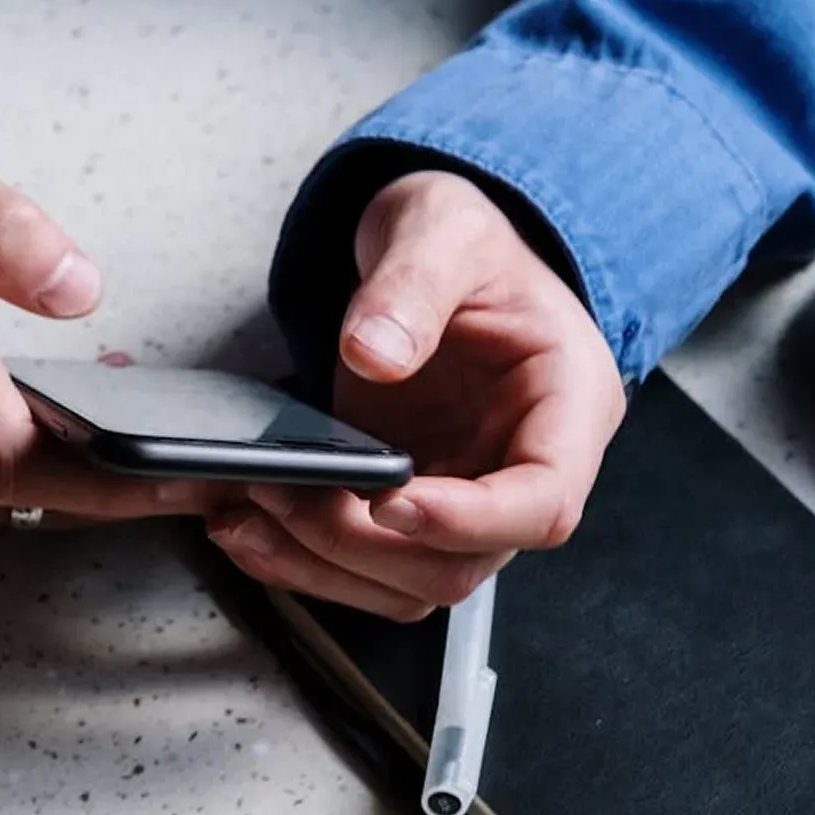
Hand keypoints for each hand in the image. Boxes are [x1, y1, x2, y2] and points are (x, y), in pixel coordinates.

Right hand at [0, 127, 221, 558]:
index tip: (195, 471)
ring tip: (163, 436)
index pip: (14, 457)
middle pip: (46, 498)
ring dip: (105, 485)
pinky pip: (9, 520)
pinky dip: (62, 491)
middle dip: (138, 482)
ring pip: (36, 515)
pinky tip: (91, 444)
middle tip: (217, 452)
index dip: (112, 479)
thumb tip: (75, 287)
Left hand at [211, 172, 624, 619]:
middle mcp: (524, 469)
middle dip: (363, 545)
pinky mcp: (413, 505)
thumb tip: (374, 353)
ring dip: (325, 567)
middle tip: (279, 494)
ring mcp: (468, 495)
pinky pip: (370, 563)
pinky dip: (308, 558)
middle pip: (463, 562)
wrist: (439, 253)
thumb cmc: (468, 242)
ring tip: (245, 518)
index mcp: (569, 405)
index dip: (468, 521)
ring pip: (410, 582)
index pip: (543, 502)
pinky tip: (251, 524)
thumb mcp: (442, 231)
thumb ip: (411, 287)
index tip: (388, 501)